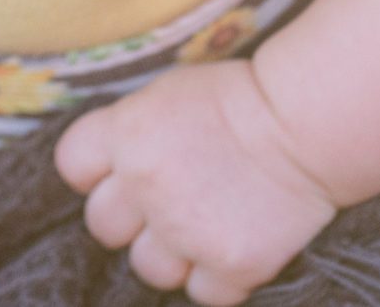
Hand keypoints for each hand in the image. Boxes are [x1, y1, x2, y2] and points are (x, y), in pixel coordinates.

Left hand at [52, 60, 341, 304]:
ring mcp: (185, 229)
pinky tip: (233, 250)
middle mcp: (145, 185)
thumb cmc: (239, 98)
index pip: (72, 167)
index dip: (95, 174)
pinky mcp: (231, 264)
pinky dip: (218, 280)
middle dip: (130, 220)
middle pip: (103, 226)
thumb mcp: (167, 93)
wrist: (307, 124)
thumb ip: (128, 131)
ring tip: (202, 230)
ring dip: (171, 256)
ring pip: (149, 269)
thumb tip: (108, 164)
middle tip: (167, 205)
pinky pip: (204, 294)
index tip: (120, 172)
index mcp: (125, 133)